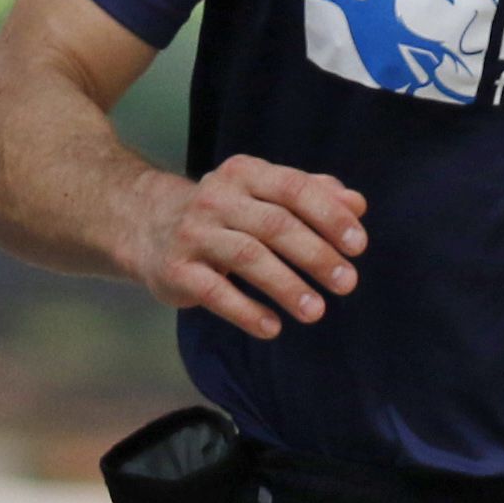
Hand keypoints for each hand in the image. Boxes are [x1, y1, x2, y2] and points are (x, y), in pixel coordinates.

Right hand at [126, 154, 366, 339]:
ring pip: (247, 256)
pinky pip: (214, 291)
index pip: (293, 189)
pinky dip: (245, 311)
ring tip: (316, 311)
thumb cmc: (224, 212)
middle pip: (274, 224)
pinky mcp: (175, 268)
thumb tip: (357, 204)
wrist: (146, 224)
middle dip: (315, 255)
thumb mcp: (263, 195)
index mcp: (245, 174)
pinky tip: (272, 328)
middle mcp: (217, 197)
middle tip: (347, 283)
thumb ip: (311, 195)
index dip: (328, 216)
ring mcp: (193, 232)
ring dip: (286, 286)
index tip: (358, 245)